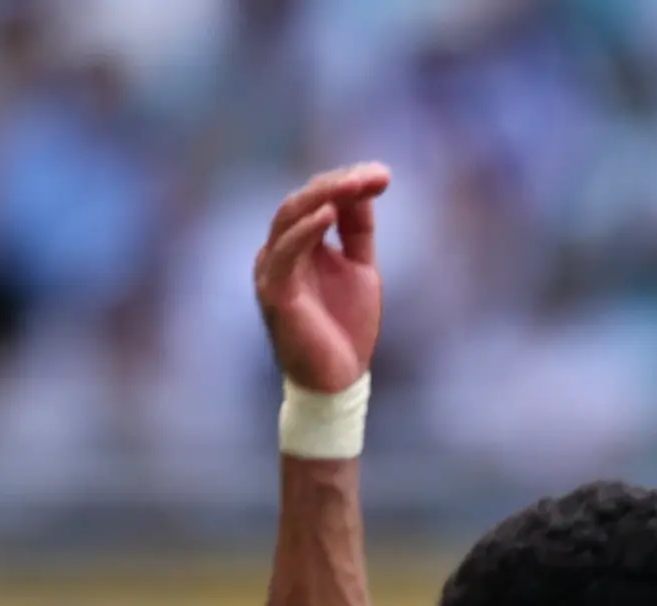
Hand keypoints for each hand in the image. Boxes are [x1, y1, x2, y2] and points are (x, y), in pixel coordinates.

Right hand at [253, 163, 389, 396]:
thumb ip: (357, 233)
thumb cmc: (345, 328)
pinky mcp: (274, 290)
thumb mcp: (360, 270)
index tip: (383, 174)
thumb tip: (363, 191)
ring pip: (290, 218)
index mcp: (300, 244)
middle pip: (303, 202)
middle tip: (374, 175)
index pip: (319, 200)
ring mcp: (273, 268)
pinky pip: (285, 251)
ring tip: (353, 185)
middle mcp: (281, 250)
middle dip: (339, 184)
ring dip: (323, 197)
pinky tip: (328, 214)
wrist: (338, 380)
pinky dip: (305, 230)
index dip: (348, 184)